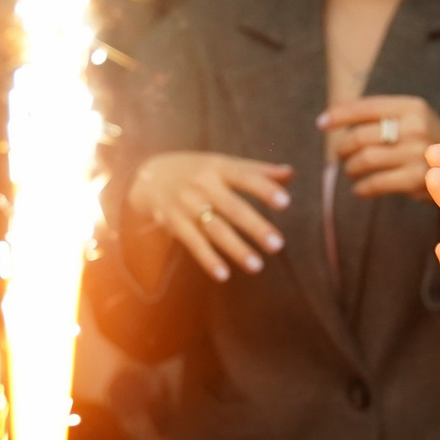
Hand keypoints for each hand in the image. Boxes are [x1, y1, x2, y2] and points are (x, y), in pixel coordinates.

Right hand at [126, 151, 292, 280]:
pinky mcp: (175, 223)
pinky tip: (223, 275)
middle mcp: (204, 186)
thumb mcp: (223, 164)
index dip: (265, 189)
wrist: (148, 176)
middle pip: (233, 208)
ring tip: (257, 267)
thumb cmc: (197, 171)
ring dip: (236, 248)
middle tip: (277, 245)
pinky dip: (207, 259)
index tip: (285, 203)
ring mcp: (188, 205)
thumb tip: (290, 174)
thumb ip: (257, 171)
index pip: (245, 177)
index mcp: (219, 168)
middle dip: (255, 227)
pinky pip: (193, 243)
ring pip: (215, 229)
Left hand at [320, 95, 439, 202]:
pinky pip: (375, 184)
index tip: (321, 123)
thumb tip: (333, 112)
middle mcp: (416, 127)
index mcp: (412, 107)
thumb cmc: (431, 142)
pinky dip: (361, 188)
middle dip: (342, 148)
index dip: (339, 115)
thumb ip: (380, 114)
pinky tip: (359, 189)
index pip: (365, 107)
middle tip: (339, 155)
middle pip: (360, 136)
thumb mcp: (414, 118)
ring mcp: (417, 154)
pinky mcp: (417, 180)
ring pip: (365, 160)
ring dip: (350, 168)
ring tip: (351, 171)